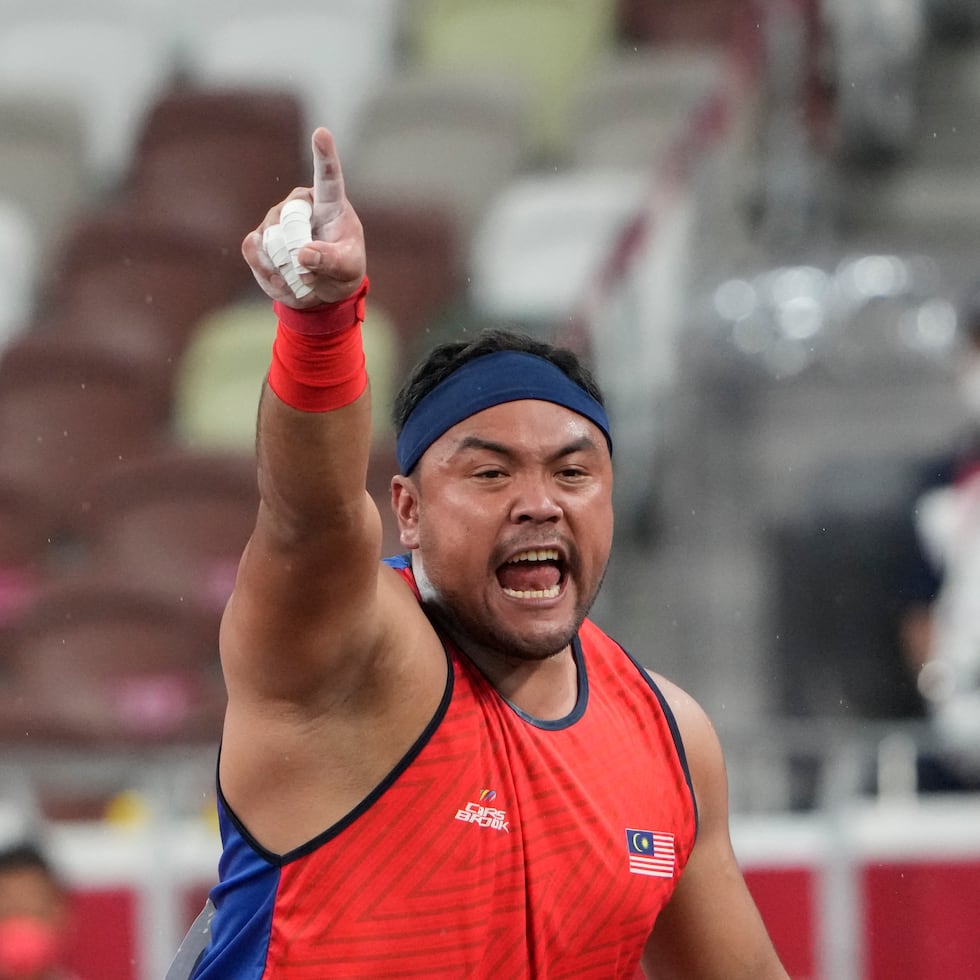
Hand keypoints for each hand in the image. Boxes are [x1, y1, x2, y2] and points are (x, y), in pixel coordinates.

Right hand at [242, 127, 365, 307]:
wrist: (320, 291)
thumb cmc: (342, 270)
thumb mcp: (348, 268)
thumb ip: (332, 260)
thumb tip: (303, 253)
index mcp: (329, 203)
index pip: (328, 176)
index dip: (324, 155)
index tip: (322, 133)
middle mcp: (299, 204)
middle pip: (292, 223)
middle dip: (301, 253)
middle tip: (314, 270)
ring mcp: (275, 219)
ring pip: (272, 241)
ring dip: (288, 268)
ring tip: (303, 276)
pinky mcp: (257, 238)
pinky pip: (255, 252)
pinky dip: (269, 273)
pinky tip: (283, 278)